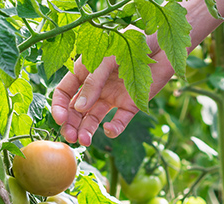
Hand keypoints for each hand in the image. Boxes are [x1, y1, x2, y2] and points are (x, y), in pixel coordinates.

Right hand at [51, 51, 175, 146]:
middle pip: (77, 110)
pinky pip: (119, 121)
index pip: (65, 92)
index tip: (60, 120)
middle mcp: (96, 86)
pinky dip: (113, 128)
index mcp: (85, 71)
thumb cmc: (133, 42)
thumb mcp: (108, 58)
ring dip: (87, 131)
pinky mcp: (131, 105)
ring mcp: (113, 96)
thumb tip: (80, 108)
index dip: (59, 106)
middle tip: (70, 138)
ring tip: (85, 142)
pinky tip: (109, 129)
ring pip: (94, 118)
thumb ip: (94, 82)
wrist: (164, 44)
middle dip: (71, 124)